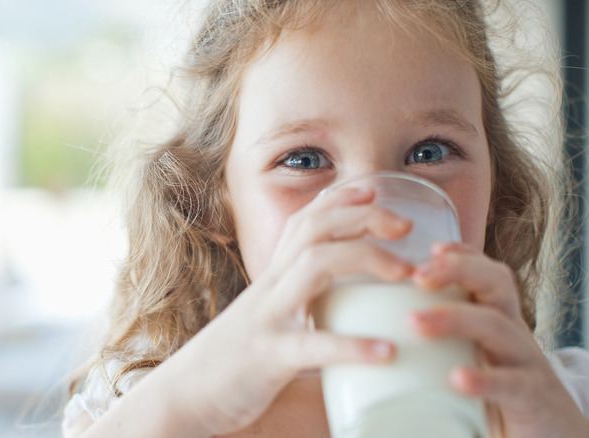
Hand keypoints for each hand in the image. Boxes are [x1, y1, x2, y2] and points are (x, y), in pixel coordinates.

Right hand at [152, 186, 412, 436]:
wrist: (182, 397)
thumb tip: (345, 314)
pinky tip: (387, 352)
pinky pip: (311, 345)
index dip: (339, 198)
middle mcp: (269, 289)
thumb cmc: (232, 362)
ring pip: (313, 266)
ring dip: (364, 259)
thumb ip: (301, 309)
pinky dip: (351, 345)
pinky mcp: (267, 357)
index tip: (375, 188)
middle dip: (362, 216)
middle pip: (314, 230)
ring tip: (405, 273)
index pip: (304, 222)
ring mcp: (267, 318)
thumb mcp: (267, 322)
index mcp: (272, 280)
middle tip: (406, 225)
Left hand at [409, 242, 588, 437]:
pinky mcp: (532, 397)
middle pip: (494, 284)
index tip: (431, 248)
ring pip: (496, 326)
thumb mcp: (473, 357)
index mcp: (497, 320)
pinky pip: (511, 382)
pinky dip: (484, 378)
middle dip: (457, 271)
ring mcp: (526, 362)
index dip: (463, 255)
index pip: (487, 274)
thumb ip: (442, 342)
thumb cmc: (502, 393)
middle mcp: (513, 333)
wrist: (555, 435)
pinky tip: (457, 377)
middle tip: (417, 276)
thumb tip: (381, 339)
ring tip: (416, 322)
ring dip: (454, 318)